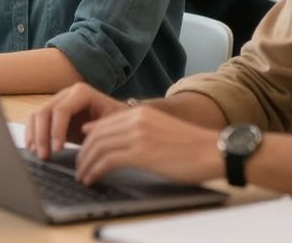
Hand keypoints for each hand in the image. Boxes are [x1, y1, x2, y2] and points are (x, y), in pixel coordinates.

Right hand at [25, 82, 128, 158]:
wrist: (114, 121)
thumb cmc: (115, 121)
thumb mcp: (112, 123)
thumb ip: (99, 126)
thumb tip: (85, 131)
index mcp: (81, 92)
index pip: (62, 110)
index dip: (57, 130)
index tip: (58, 149)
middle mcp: (65, 94)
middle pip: (45, 111)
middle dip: (42, 135)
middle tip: (45, 156)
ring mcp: (56, 102)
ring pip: (36, 116)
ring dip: (34, 136)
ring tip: (37, 154)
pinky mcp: (51, 114)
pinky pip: (34, 121)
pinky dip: (31, 134)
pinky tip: (32, 149)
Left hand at [75, 105, 221, 185]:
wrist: (213, 151)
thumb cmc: (191, 146)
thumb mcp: (160, 130)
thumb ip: (136, 130)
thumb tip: (112, 139)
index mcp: (140, 112)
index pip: (103, 124)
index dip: (89, 139)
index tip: (82, 152)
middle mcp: (136, 119)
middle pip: (97, 135)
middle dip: (83, 153)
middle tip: (78, 167)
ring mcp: (138, 135)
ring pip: (98, 147)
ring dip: (86, 164)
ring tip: (82, 176)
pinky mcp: (141, 152)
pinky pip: (107, 161)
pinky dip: (95, 171)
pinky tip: (92, 179)